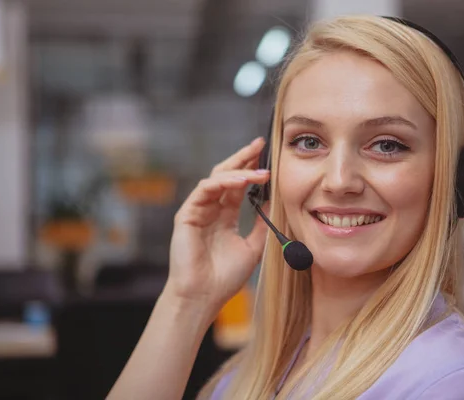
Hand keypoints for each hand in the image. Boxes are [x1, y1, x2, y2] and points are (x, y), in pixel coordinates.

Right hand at [165, 137, 268, 313]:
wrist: (204, 297)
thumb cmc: (225, 277)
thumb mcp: (253, 247)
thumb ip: (262, 224)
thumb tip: (276, 203)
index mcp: (225, 216)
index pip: (239, 185)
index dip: (252, 169)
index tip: (270, 156)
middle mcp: (211, 209)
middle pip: (227, 174)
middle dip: (243, 158)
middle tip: (261, 144)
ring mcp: (197, 210)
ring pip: (216, 178)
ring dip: (238, 171)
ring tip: (260, 170)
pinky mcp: (187, 215)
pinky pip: (204, 190)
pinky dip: (223, 182)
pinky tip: (241, 181)